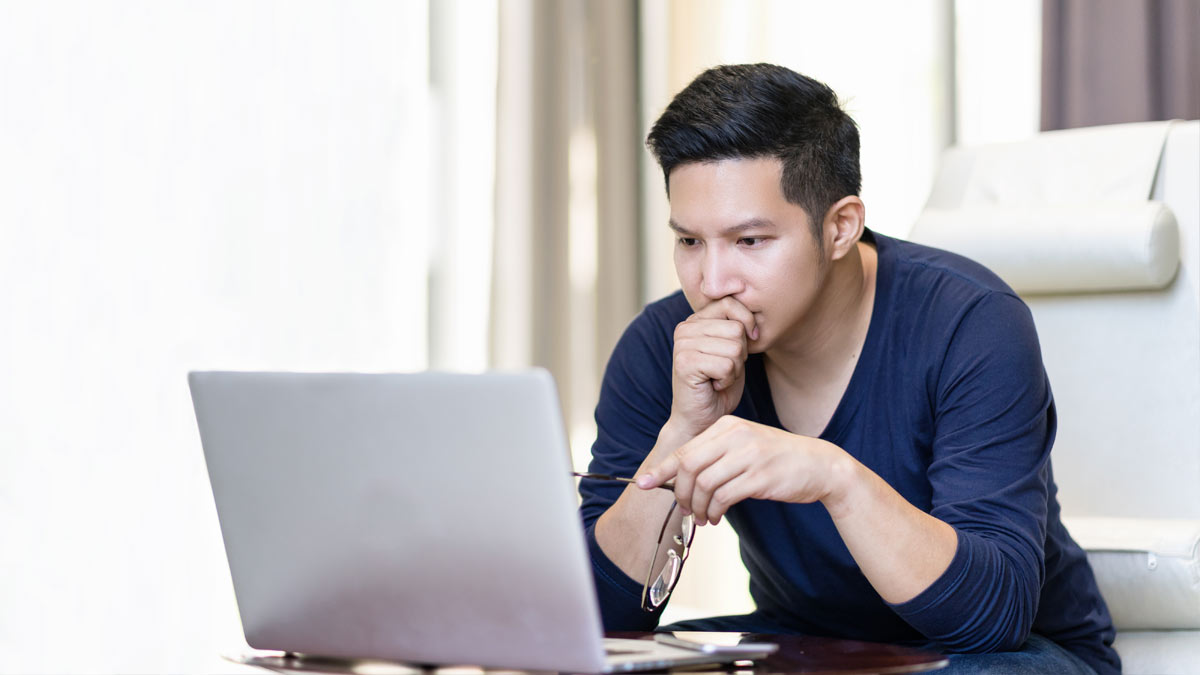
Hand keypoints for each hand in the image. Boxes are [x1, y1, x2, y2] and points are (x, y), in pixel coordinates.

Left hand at [636, 415, 847, 525]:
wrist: (819, 465)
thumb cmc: (777, 459)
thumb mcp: (743, 446)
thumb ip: (714, 455)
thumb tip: (679, 478)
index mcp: (727, 425)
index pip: (685, 449)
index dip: (662, 469)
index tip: (643, 484)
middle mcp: (735, 435)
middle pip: (690, 466)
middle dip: (682, 493)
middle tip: (686, 509)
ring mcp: (748, 455)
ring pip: (704, 484)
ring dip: (699, 507)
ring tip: (704, 518)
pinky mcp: (760, 477)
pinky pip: (723, 497)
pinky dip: (715, 511)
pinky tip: (718, 517)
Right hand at [669, 297, 757, 437]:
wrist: (701, 418)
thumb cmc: (719, 385)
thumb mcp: (732, 349)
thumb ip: (736, 327)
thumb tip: (754, 315)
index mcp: (694, 320)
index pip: (730, 303)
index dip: (747, 322)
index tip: (748, 343)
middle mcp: (684, 328)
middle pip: (736, 328)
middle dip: (740, 354)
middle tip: (723, 369)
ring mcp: (682, 345)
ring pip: (735, 348)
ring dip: (734, 369)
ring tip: (718, 377)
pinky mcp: (685, 363)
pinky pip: (727, 365)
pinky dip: (727, 379)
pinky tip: (713, 385)